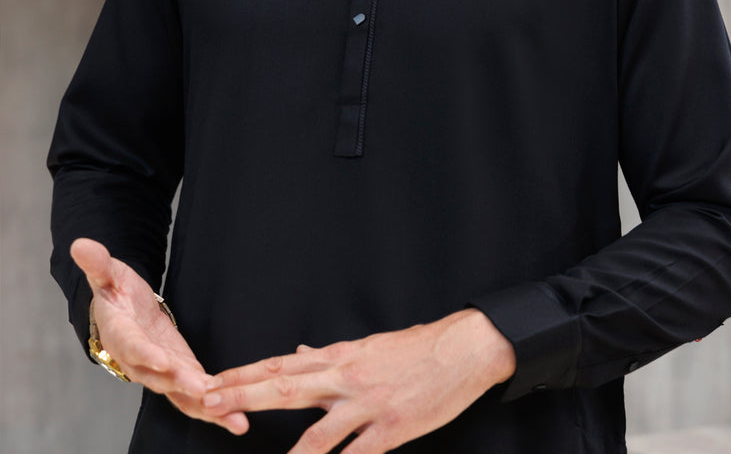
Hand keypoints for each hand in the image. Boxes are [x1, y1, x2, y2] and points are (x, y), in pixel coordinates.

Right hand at [70, 238, 247, 435]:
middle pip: (162, 378)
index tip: (164, 362)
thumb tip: (80, 244)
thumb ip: (98, 264)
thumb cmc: (116, 293)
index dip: (148, 356)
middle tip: (207, 394)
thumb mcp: (108, 275)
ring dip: (208, 409)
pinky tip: (239, 418)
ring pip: (183, 395)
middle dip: (185, 387)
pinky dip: (216, 408)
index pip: (134, 347)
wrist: (124, 312)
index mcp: (122, 336)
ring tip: (235, 420)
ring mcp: (161, 372)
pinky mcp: (180, 374)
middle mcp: (140, 362)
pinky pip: (196, 396)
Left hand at [202, 308, 515, 452]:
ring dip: (287, 453)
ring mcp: (367, 404)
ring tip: (257, 450)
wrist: (461, 349)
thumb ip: (328, 356)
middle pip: (285, 387)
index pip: (281, 366)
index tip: (214, 380)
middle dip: (244, 395)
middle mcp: (344, 377)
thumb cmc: (414, 348)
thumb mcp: (367, 346)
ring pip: (317, 432)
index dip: (245, 374)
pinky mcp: (391, 429)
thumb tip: (296, 353)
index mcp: (338, 357)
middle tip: (209, 399)